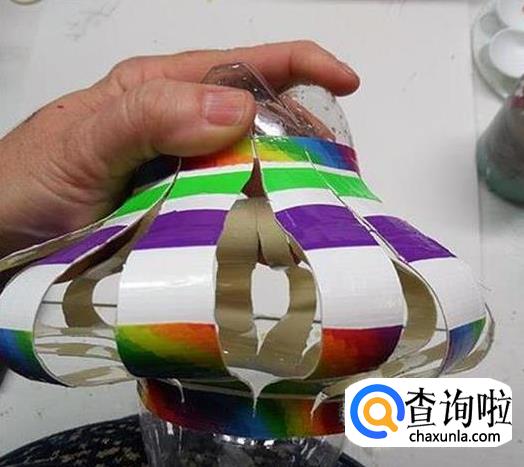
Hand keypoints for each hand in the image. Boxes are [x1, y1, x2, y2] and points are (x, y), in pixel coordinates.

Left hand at [0, 41, 358, 255]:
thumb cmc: (25, 186)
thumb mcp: (82, 143)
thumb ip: (149, 117)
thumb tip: (235, 110)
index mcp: (159, 93)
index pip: (241, 65)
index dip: (299, 66)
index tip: (346, 82)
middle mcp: (176, 130)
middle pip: (255, 119)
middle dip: (301, 134)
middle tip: (337, 167)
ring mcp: (178, 175)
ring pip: (245, 167)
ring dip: (281, 181)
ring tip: (314, 203)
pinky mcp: (176, 215)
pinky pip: (225, 208)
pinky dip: (251, 217)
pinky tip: (266, 234)